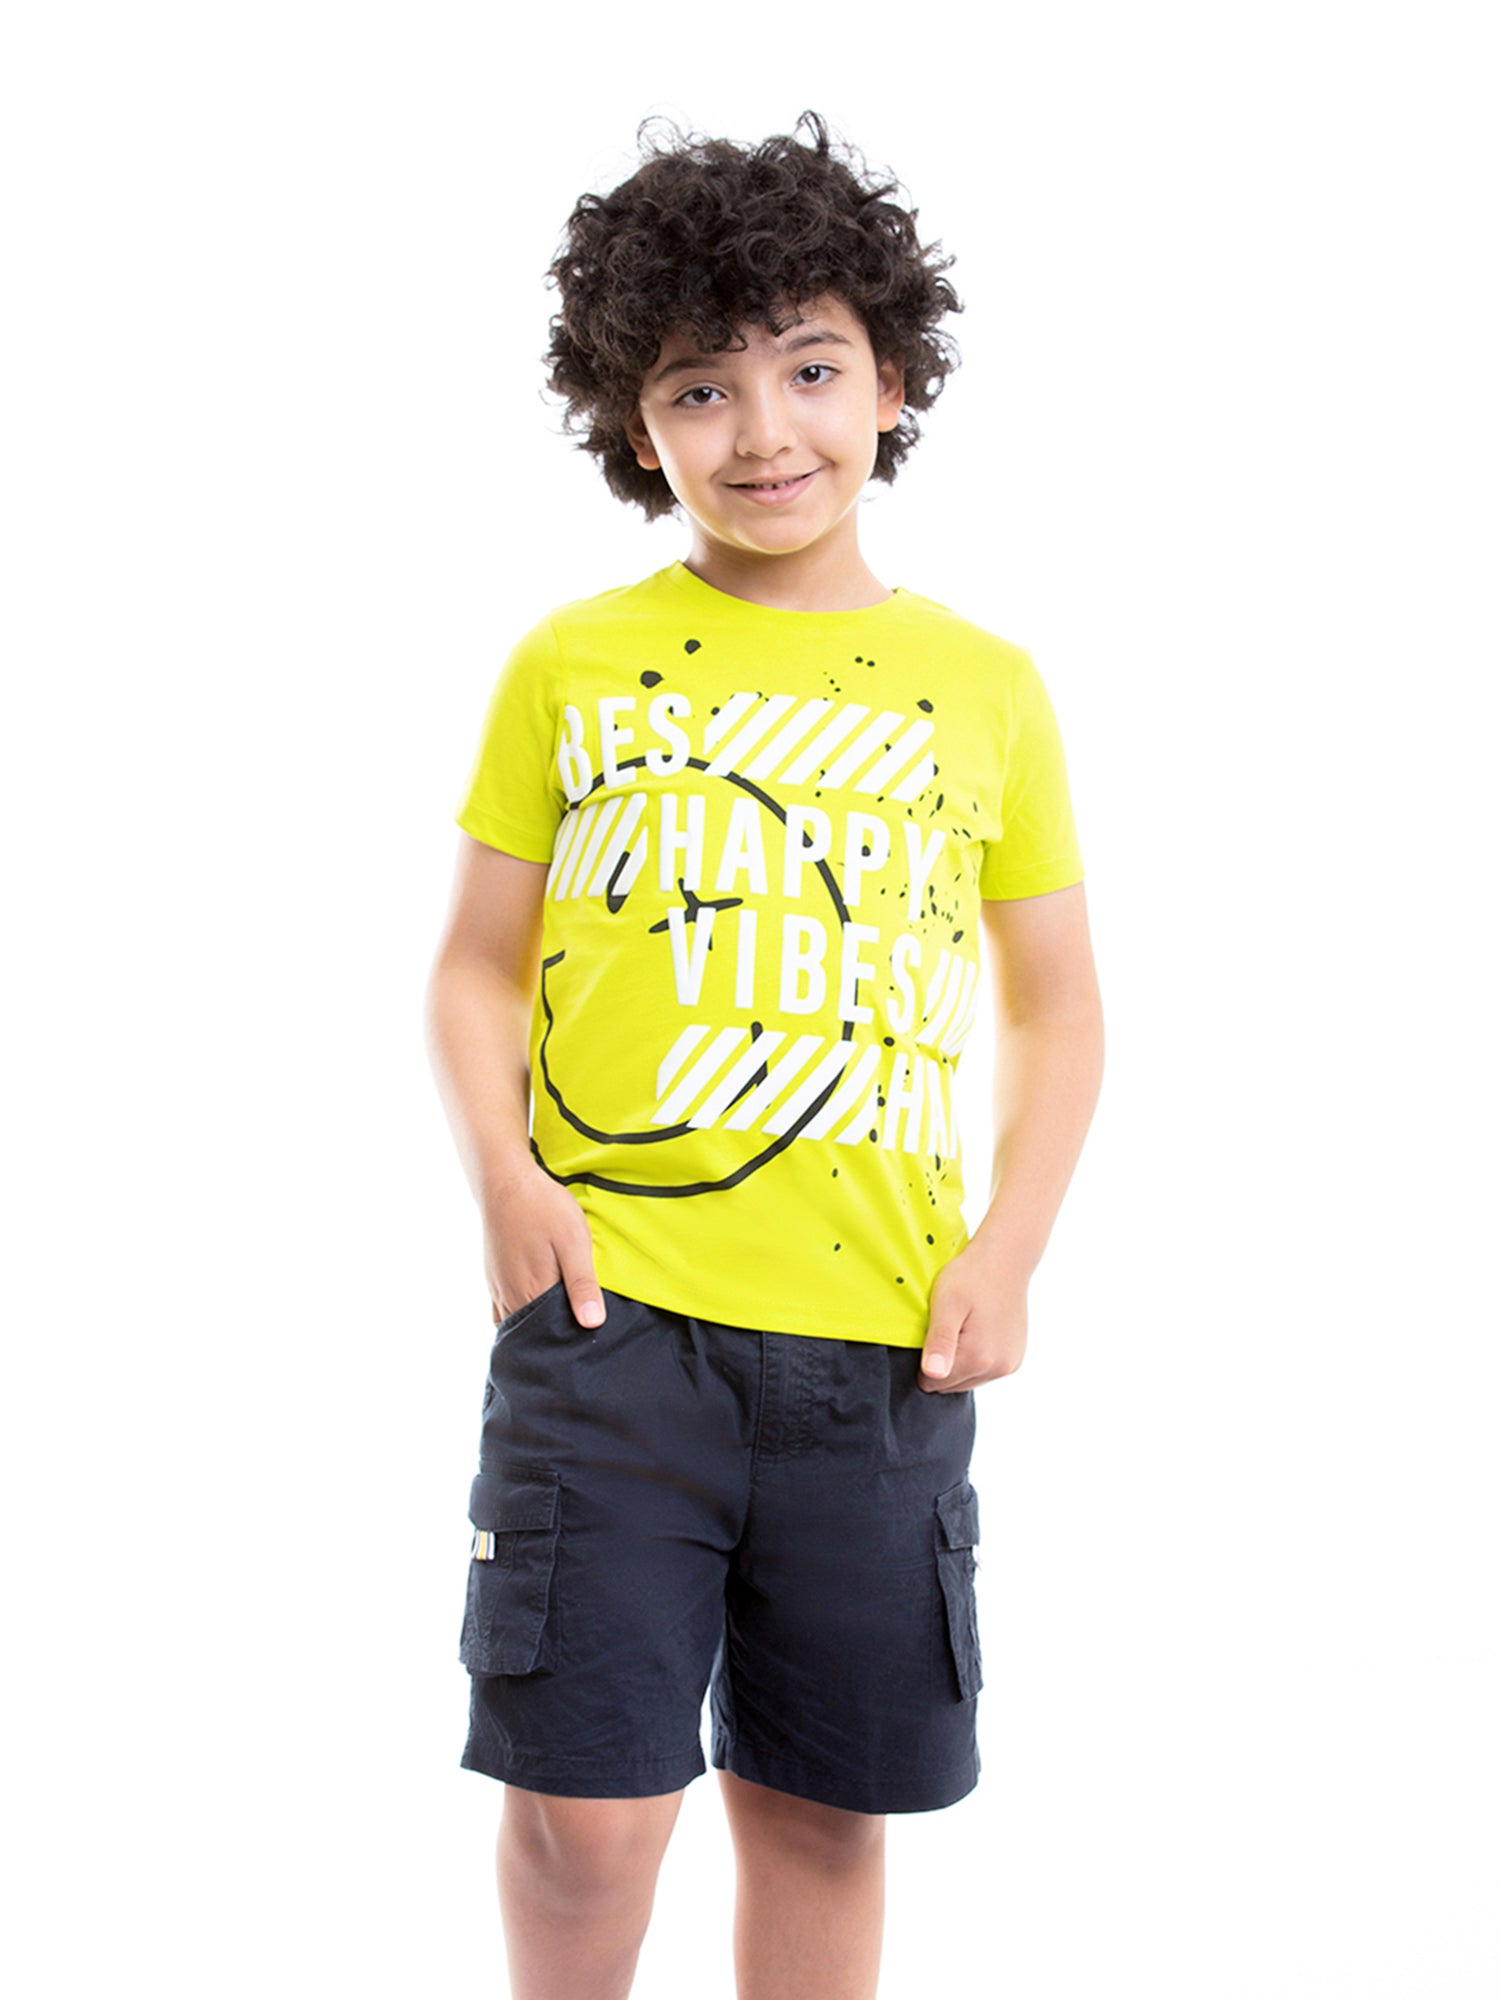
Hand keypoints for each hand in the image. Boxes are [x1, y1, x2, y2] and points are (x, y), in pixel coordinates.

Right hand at [482, 1161, 607, 1329]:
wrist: (506, 1181)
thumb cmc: (544, 1208)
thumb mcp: (573, 1241)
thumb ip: (581, 1284)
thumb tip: (592, 1324)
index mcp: (533, 1291)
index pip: (553, 1333)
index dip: (571, 1338)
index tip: (588, 1338)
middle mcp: (511, 1296)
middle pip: (533, 1332)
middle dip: (553, 1337)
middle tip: (577, 1332)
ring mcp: (499, 1288)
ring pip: (517, 1323)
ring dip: (536, 1328)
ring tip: (560, 1322)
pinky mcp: (494, 1278)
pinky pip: (503, 1311)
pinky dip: (519, 1317)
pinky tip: (536, 1308)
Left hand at [919, 1242, 1029, 1391]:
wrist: (1005, 1260)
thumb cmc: (971, 1277)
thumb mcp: (946, 1304)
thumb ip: (939, 1342)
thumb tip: (932, 1375)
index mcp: (978, 1358)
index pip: (933, 1383)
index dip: (925, 1359)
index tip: (931, 1332)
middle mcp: (998, 1368)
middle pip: (951, 1385)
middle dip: (943, 1361)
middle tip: (947, 1327)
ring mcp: (1009, 1364)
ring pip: (968, 1379)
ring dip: (960, 1361)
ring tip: (962, 1326)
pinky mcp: (1015, 1358)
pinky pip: (986, 1371)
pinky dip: (976, 1358)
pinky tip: (976, 1331)